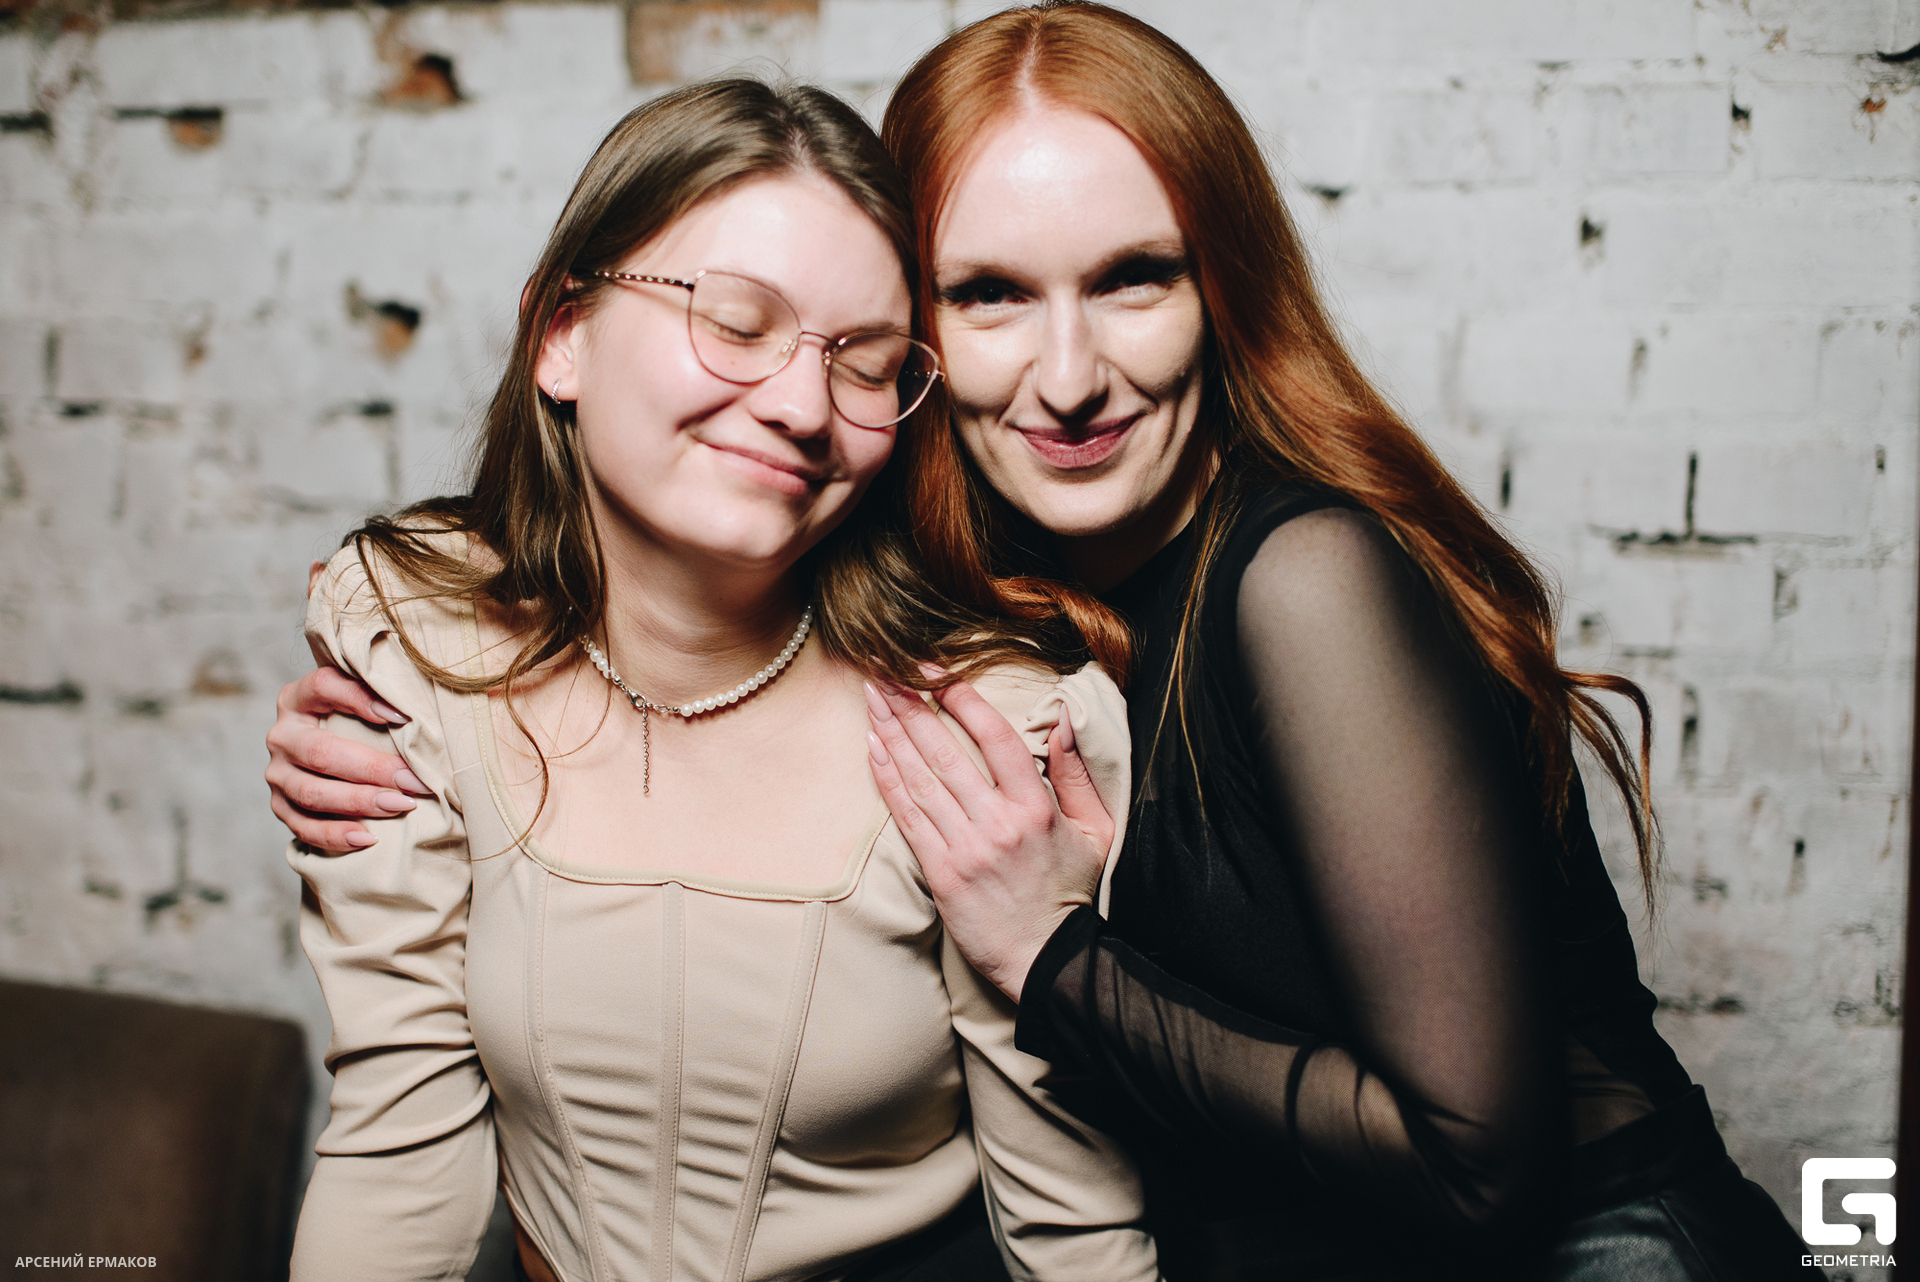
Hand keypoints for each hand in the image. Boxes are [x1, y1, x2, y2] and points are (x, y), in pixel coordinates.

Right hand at [266, 666, 425, 850]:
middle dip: (372, 769)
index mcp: (298, 699)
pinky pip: (303, 827)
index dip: (360, 698)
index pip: (323, 687)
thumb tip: (418, 713)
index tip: (403, 716)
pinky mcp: (281, 806)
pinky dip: (335, 835)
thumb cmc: (360, 723)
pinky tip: (368, 838)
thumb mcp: (363, 700)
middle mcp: (283, 735)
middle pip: (320, 752)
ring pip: (311, 793)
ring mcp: (278, 774)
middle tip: (414, 781)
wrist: (332, 756)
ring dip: (359, 803)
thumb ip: (380, 695)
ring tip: (401, 806)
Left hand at [864, 676, 1114, 1001]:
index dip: (962, 699)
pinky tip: (872, 749)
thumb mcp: (1095, 830)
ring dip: (891, 734)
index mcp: (1036, 808)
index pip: (994, 738)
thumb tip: (1062, 720)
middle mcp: (997, 824)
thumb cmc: (1070, 892)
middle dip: (911, 706)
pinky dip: (887, 780)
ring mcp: (965, 849)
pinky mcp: (941, 873)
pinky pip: (907, 817)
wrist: (1046, 959)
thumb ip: (1076, 774)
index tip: (937, 670)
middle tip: (884, 672)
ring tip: (872, 698)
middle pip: (945, 752)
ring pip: (920, 779)